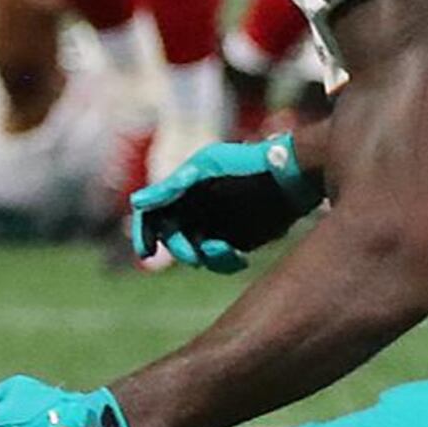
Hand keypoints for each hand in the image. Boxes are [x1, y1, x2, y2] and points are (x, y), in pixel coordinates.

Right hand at [127, 131, 321, 272]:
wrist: (290, 174)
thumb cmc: (247, 163)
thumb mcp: (207, 168)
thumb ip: (173, 185)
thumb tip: (136, 202)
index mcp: (182, 191)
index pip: (153, 215)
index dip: (144, 233)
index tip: (146, 251)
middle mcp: (195, 210)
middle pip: (171, 238)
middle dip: (179, 249)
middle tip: (193, 257)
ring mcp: (215, 226)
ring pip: (195, 254)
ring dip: (205, 258)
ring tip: (226, 252)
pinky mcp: (236, 240)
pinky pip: (219, 261)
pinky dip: (224, 263)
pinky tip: (239, 258)